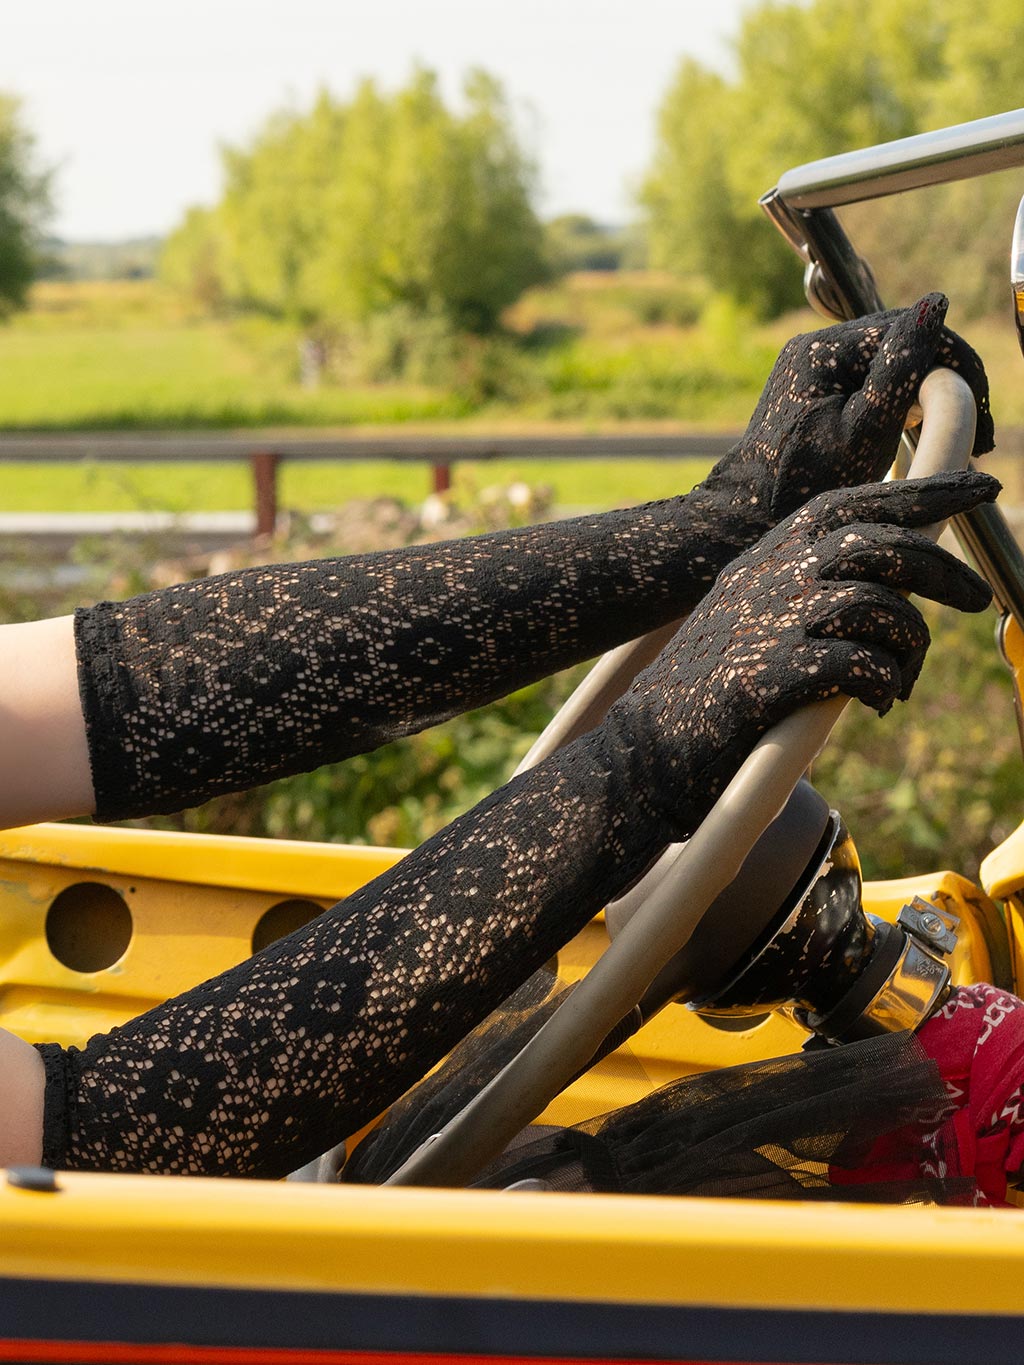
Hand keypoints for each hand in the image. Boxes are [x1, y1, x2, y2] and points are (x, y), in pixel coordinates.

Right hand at [607, 471, 998, 839]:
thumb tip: (887, 595)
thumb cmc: (703, 695)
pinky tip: (876, 704)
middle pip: (877, 544)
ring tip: (899, 683)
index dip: (922, 492)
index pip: (852, 504)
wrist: (641, 750)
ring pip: (876, 606)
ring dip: (909, 647)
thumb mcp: (748, 623)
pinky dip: (883, 684)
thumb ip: (802, 596)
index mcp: (764, 559)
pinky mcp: (768, 677)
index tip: (979, 486)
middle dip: (942, 569)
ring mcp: (766, 624)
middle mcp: (766, 578)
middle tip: (977, 598)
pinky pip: (859, 664)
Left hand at [700, 295, 993, 538]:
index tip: (983, 419)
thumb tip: (936, 303)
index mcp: (823, 349)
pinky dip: (900, 406)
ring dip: (927, 394)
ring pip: (889, 365)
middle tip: (980, 434)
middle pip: (902, 343)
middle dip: (947, 380)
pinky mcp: (812, 394)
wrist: (746, 521)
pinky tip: (917, 435)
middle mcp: (813, 348)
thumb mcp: (867, 429)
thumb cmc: (805, 486)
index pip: (910, 329)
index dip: (958, 365)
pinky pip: (869, 385)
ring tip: (953, 438)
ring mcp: (810, 370)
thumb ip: (903, 367)